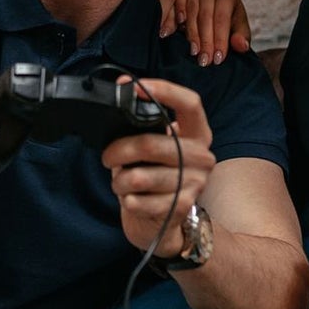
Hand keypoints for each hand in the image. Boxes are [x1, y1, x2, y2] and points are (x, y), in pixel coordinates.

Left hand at [102, 77, 215, 258]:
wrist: (163, 221)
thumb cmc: (154, 175)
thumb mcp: (155, 148)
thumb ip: (145, 128)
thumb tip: (119, 102)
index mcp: (198, 133)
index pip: (190, 103)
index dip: (163, 90)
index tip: (132, 87)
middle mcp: (202, 156)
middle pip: (152, 144)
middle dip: (119, 150)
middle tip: (106, 156)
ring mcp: (195, 183)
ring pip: (140, 176)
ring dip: (120, 180)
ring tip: (119, 182)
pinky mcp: (181, 207)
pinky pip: (140, 201)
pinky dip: (127, 200)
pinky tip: (130, 199)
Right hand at [148, 0, 250, 65]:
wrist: (212, 12)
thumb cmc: (227, 21)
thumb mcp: (238, 29)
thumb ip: (241, 36)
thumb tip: (240, 45)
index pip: (222, 16)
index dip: (220, 39)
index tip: (218, 58)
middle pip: (206, 15)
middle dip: (206, 40)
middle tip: (205, 60)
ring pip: (191, 12)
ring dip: (192, 34)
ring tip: (195, 52)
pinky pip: (177, 4)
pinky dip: (176, 17)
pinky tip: (176, 30)